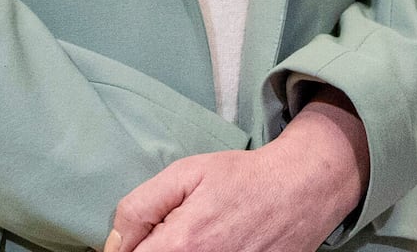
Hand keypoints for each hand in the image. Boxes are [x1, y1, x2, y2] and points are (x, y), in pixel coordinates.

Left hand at [105, 97, 367, 251]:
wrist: (303, 189)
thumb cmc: (242, 178)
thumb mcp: (185, 173)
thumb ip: (139, 208)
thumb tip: (113, 245)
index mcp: (181, 244)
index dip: (127, 251)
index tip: (137, 242)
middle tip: (171, 238)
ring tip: (197, 239)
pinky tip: (215, 246)